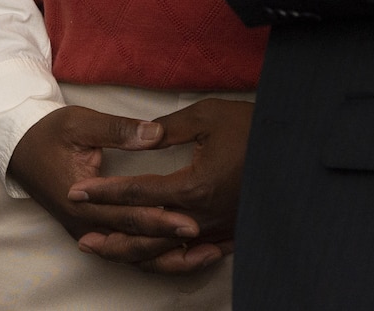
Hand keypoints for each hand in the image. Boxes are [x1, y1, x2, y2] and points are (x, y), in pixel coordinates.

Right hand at [7, 107, 212, 271]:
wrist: (19, 147)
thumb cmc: (49, 132)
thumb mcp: (81, 123)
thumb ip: (118, 130)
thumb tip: (155, 133)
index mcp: (81, 200)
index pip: (127, 216)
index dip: (160, 220)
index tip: (191, 220)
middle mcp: (85, 224)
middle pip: (135, 242)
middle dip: (172, 242)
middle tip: (209, 240)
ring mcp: (89, 232)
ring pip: (134, 257)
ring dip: (170, 258)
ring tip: (209, 254)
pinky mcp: (94, 232)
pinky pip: (128, 253)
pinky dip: (158, 256)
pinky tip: (186, 253)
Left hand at [72, 99, 251, 272]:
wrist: (295, 149)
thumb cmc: (252, 128)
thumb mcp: (206, 116)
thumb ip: (167, 129)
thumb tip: (140, 134)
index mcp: (193, 186)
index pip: (137, 193)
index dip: (105, 192)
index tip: (78, 190)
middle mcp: (203, 215)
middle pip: (147, 234)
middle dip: (112, 236)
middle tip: (81, 237)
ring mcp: (218, 228)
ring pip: (167, 250)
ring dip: (134, 252)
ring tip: (107, 250)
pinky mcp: (231, 232)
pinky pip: (193, 253)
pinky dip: (168, 257)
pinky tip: (152, 256)